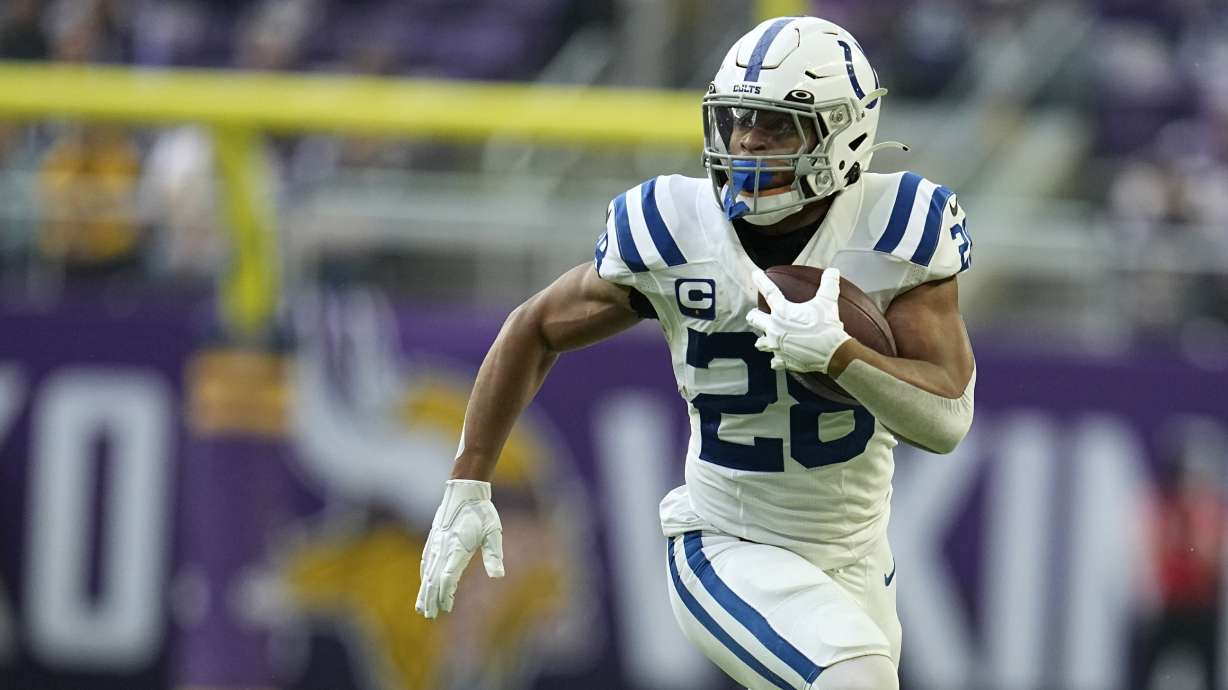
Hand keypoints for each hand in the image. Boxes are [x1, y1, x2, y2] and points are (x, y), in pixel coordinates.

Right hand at [416, 479, 504, 618]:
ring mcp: (436, 543)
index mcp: (457, 548)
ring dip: (424, 590)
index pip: (447, 577)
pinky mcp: (433, 538)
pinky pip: (425, 560)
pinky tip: (423, 582)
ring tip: (421, 607)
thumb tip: (498, 576)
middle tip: (430, 615)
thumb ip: (493, 555)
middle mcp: (443, 548)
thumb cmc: (482, 512)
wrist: (464, 490)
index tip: (447, 608)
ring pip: (426, 571)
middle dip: (431, 598)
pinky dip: (424, 574)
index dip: (446, 594)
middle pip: (433, 579)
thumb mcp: (493, 532)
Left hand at [745, 268, 850, 372]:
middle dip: (755, 316)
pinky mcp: (782, 361)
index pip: (769, 292)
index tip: (754, 274)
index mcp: (782, 312)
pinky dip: (777, 359)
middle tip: (757, 314)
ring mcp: (776, 346)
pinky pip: (774, 361)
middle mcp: (774, 328)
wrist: (832, 352)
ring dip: (763, 339)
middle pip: (754, 319)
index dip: (761, 281)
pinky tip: (779, 357)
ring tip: (766, 338)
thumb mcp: (828, 301)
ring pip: (760, 343)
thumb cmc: (827, 325)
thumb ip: (828, 284)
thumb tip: (833, 270)